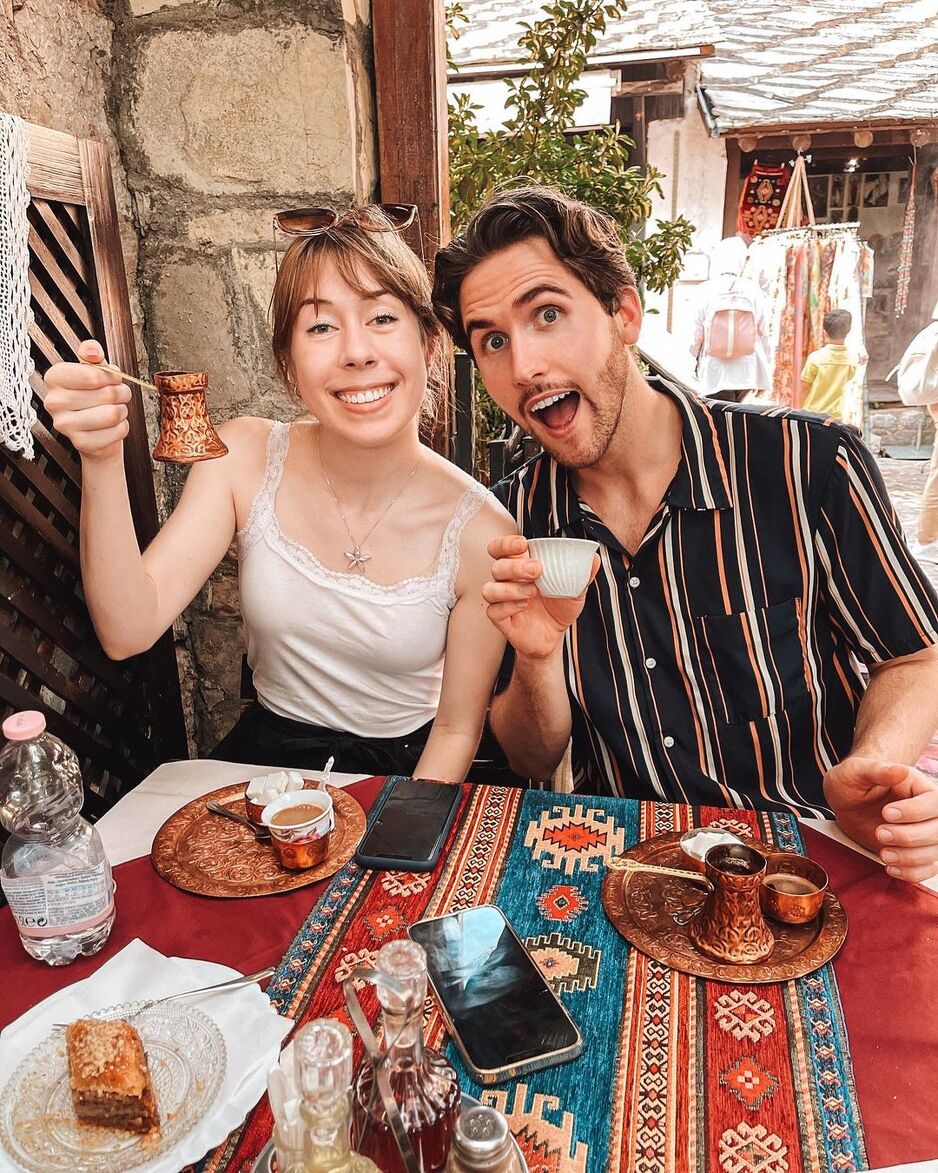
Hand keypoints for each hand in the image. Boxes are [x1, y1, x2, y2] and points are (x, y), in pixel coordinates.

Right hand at [44, 339, 131, 461]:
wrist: (94, 430)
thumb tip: (92, 351)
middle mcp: (54, 401)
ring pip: (113, 414)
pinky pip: (118, 431)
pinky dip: (122, 428)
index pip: (93, 374)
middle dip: (121, 394)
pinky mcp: (80, 443)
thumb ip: (91, 353)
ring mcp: (64, 424)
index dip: (111, 376)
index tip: (111, 379)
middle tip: (118, 396)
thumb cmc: (94, 396)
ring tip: (115, 410)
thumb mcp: (92, 369)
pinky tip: (111, 426)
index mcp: (54, 377)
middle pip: (107, 394)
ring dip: (122, 411)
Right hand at [482, 535, 599, 660]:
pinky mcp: (501, 620)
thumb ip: (582, 573)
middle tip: (537, 569)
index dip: (506, 544)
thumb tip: (593, 558)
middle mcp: (507, 581)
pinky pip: (493, 611)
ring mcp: (502, 601)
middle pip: (497, 566)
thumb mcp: (575, 589)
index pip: (501, 549)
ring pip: (490, 588)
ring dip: (510, 588)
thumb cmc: (559, 607)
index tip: (523, 544)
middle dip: (515, 566)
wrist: (554, 636)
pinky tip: (524, 606)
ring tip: (533, 592)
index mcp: (520, 566)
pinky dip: (508, 607)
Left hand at [824, 757, 937, 882]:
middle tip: (880, 833)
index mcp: (918, 787)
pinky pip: (927, 868)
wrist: (845, 801)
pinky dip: (911, 872)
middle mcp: (927, 810)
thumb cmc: (851, 781)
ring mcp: (923, 832)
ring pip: (935, 852)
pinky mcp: (915, 851)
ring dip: (910, 858)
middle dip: (909, 837)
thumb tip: (900, 770)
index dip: (914, 812)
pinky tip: (890, 867)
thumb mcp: (856, 771)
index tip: (886, 813)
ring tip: (883, 854)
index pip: (934, 802)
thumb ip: (877, 770)